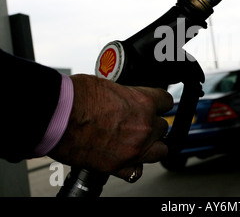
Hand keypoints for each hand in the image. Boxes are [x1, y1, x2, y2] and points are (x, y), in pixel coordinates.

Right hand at [48, 74, 172, 181]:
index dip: (160, 103)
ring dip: (151, 145)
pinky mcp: (117, 166)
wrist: (56, 116)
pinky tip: (127, 157)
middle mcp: (144, 127)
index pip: (167, 101)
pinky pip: (137, 171)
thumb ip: (127, 95)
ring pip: (159, 151)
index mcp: (144, 103)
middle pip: (163, 127)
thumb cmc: (76, 97)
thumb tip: (127, 99)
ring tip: (139, 141)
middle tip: (140, 122)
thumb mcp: (109, 86)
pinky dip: (134, 165)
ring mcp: (133, 149)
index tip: (157, 105)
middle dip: (153, 124)